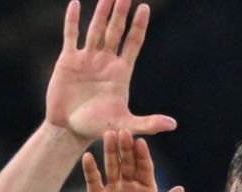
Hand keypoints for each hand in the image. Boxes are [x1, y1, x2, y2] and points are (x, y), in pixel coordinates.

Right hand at [44, 1, 173, 142]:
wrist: (69, 129)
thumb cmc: (98, 127)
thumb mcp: (125, 123)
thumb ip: (148, 123)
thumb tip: (173, 125)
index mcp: (121, 72)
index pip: (133, 42)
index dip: (139, 26)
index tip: (145, 8)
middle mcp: (105, 61)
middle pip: (115, 31)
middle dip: (121, 13)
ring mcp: (87, 58)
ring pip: (96, 30)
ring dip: (101, 13)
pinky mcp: (68, 60)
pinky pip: (71, 36)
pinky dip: (72, 20)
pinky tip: (76, 4)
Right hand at [81, 129, 181, 191]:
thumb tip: (180, 189)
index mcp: (145, 189)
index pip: (144, 168)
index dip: (142, 155)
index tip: (140, 141)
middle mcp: (129, 186)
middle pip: (126, 163)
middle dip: (125, 148)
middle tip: (122, 131)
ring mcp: (112, 190)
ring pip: (110, 166)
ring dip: (108, 152)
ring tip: (106, 136)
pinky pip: (93, 179)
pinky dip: (90, 168)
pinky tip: (88, 157)